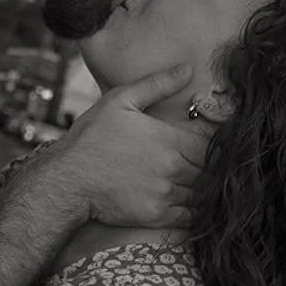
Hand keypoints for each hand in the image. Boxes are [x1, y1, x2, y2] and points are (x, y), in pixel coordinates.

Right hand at [31, 64, 205, 228]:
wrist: (67, 181)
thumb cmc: (91, 138)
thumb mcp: (120, 100)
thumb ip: (157, 84)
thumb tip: (187, 69)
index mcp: (169, 139)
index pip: (212, 142)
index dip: (218, 143)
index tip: (215, 143)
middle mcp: (172, 167)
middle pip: (212, 169)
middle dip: (215, 166)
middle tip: (213, 164)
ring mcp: (165, 193)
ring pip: (204, 193)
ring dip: (207, 188)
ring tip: (205, 183)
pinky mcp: (156, 215)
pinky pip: (191, 216)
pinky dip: (198, 211)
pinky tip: (194, 203)